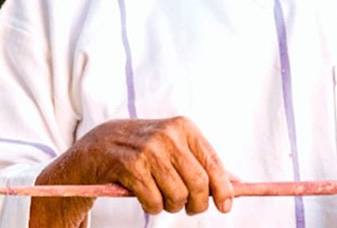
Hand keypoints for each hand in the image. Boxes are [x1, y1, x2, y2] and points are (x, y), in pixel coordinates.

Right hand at [30, 117, 233, 226]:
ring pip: (177, 196)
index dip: (223, 190)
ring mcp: (148, 150)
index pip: (213, 164)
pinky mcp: (130, 167)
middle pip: (198, 184)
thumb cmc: (144, 150)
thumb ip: (202, 163)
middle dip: (197, 204)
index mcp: (183, 127)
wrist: (98, 146)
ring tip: (163, 199)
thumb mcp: (174, 146)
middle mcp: (167, 136)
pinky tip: (147, 197)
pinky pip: (154, 202)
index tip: (225, 207)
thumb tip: (238, 184)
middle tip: (189, 208)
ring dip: (172, 206)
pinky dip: (153, 207)